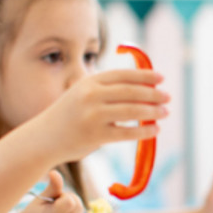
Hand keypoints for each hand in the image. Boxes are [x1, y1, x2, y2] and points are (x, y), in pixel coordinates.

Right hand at [19, 170, 82, 212]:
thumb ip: (51, 186)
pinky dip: (73, 210)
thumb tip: (55, 172)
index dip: (64, 196)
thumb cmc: (34, 211)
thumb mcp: (40, 198)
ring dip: (72, 203)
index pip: (70, 203)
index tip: (55, 198)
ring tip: (58, 207)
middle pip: (77, 204)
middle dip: (68, 198)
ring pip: (81, 208)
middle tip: (55, 202)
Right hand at [45, 68, 169, 160]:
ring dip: (152, 111)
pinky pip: (127, 132)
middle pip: (131, 91)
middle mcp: (91, 95)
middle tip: (168, 97)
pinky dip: (144, 131)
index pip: (124, 75)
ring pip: (132, 111)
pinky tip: (154, 129)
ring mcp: (93, 115)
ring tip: (165, 112)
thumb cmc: (70, 115)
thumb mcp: (83, 93)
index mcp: (90, 81)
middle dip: (153, 93)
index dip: (145, 75)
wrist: (44, 138)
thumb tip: (144, 89)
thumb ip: (107, 89)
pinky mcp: (95, 135)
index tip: (161, 78)